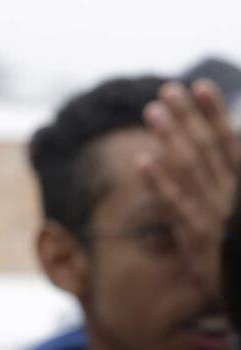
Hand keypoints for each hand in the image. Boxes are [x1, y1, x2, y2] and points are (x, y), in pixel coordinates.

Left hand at [139, 80, 240, 298]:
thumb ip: (235, 180)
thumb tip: (234, 147)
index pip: (231, 142)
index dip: (214, 114)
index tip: (198, 86)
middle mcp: (232, 196)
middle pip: (208, 148)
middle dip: (188, 117)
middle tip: (166, 90)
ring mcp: (215, 216)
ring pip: (191, 169)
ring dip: (171, 137)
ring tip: (152, 111)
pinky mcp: (198, 239)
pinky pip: (176, 206)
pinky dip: (160, 182)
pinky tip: (142, 161)